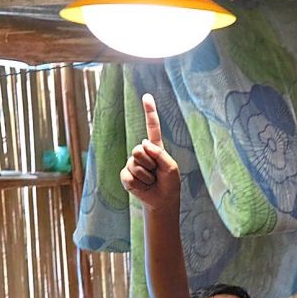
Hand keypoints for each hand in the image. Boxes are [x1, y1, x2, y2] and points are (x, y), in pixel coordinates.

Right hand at [120, 93, 179, 210]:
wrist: (162, 201)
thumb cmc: (169, 184)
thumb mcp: (171, 167)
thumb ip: (160, 153)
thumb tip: (143, 144)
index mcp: (155, 148)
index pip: (152, 127)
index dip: (149, 112)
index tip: (146, 96)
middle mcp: (141, 153)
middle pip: (139, 149)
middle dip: (150, 163)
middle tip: (156, 174)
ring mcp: (132, 163)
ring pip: (135, 164)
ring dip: (146, 176)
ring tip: (151, 181)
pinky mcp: (125, 176)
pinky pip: (130, 177)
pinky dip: (139, 184)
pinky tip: (143, 187)